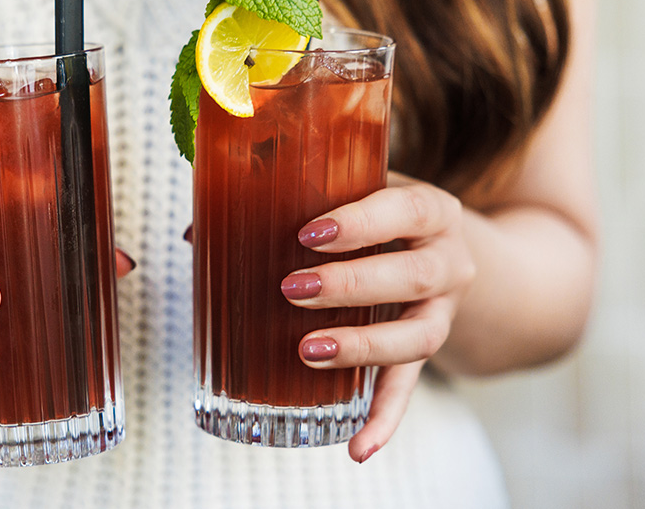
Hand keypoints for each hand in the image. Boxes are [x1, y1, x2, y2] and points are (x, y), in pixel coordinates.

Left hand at [283, 174, 475, 462]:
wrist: (440, 249)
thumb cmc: (380, 218)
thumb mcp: (353, 196)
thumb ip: (290, 203)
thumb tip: (196, 233)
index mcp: (431, 212)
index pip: (408, 210)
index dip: (363, 222)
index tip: (309, 233)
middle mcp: (448, 262)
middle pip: (413, 277)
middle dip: (352, 285)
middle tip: (292, 289)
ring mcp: (442, 312)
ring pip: (418, 337)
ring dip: (363, 347)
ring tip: (308, 351)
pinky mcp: (427, 354)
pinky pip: (409, 390)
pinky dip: (383, 420)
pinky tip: (356, 447)